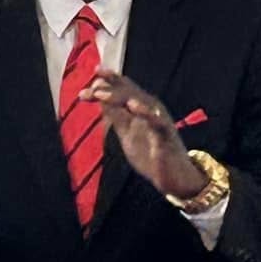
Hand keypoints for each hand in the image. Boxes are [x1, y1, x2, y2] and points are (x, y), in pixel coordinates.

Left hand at [80, 71, 205, 199]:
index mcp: (140, 108)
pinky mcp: (166, 135)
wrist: (175, 178)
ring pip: (140, 102)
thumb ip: (115, 116)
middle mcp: (150, 109)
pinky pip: (156, 122)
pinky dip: (146, 113)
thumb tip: (99, 98)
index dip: (106, 83)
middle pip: (129, 92)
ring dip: (119, 96)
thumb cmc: (151, 153)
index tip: (85, 88)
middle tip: (91, 89)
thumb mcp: (127, 133)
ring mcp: (158, 121)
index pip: (123, 90)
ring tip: (101, 93)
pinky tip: (133, 106)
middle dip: (109, 88)